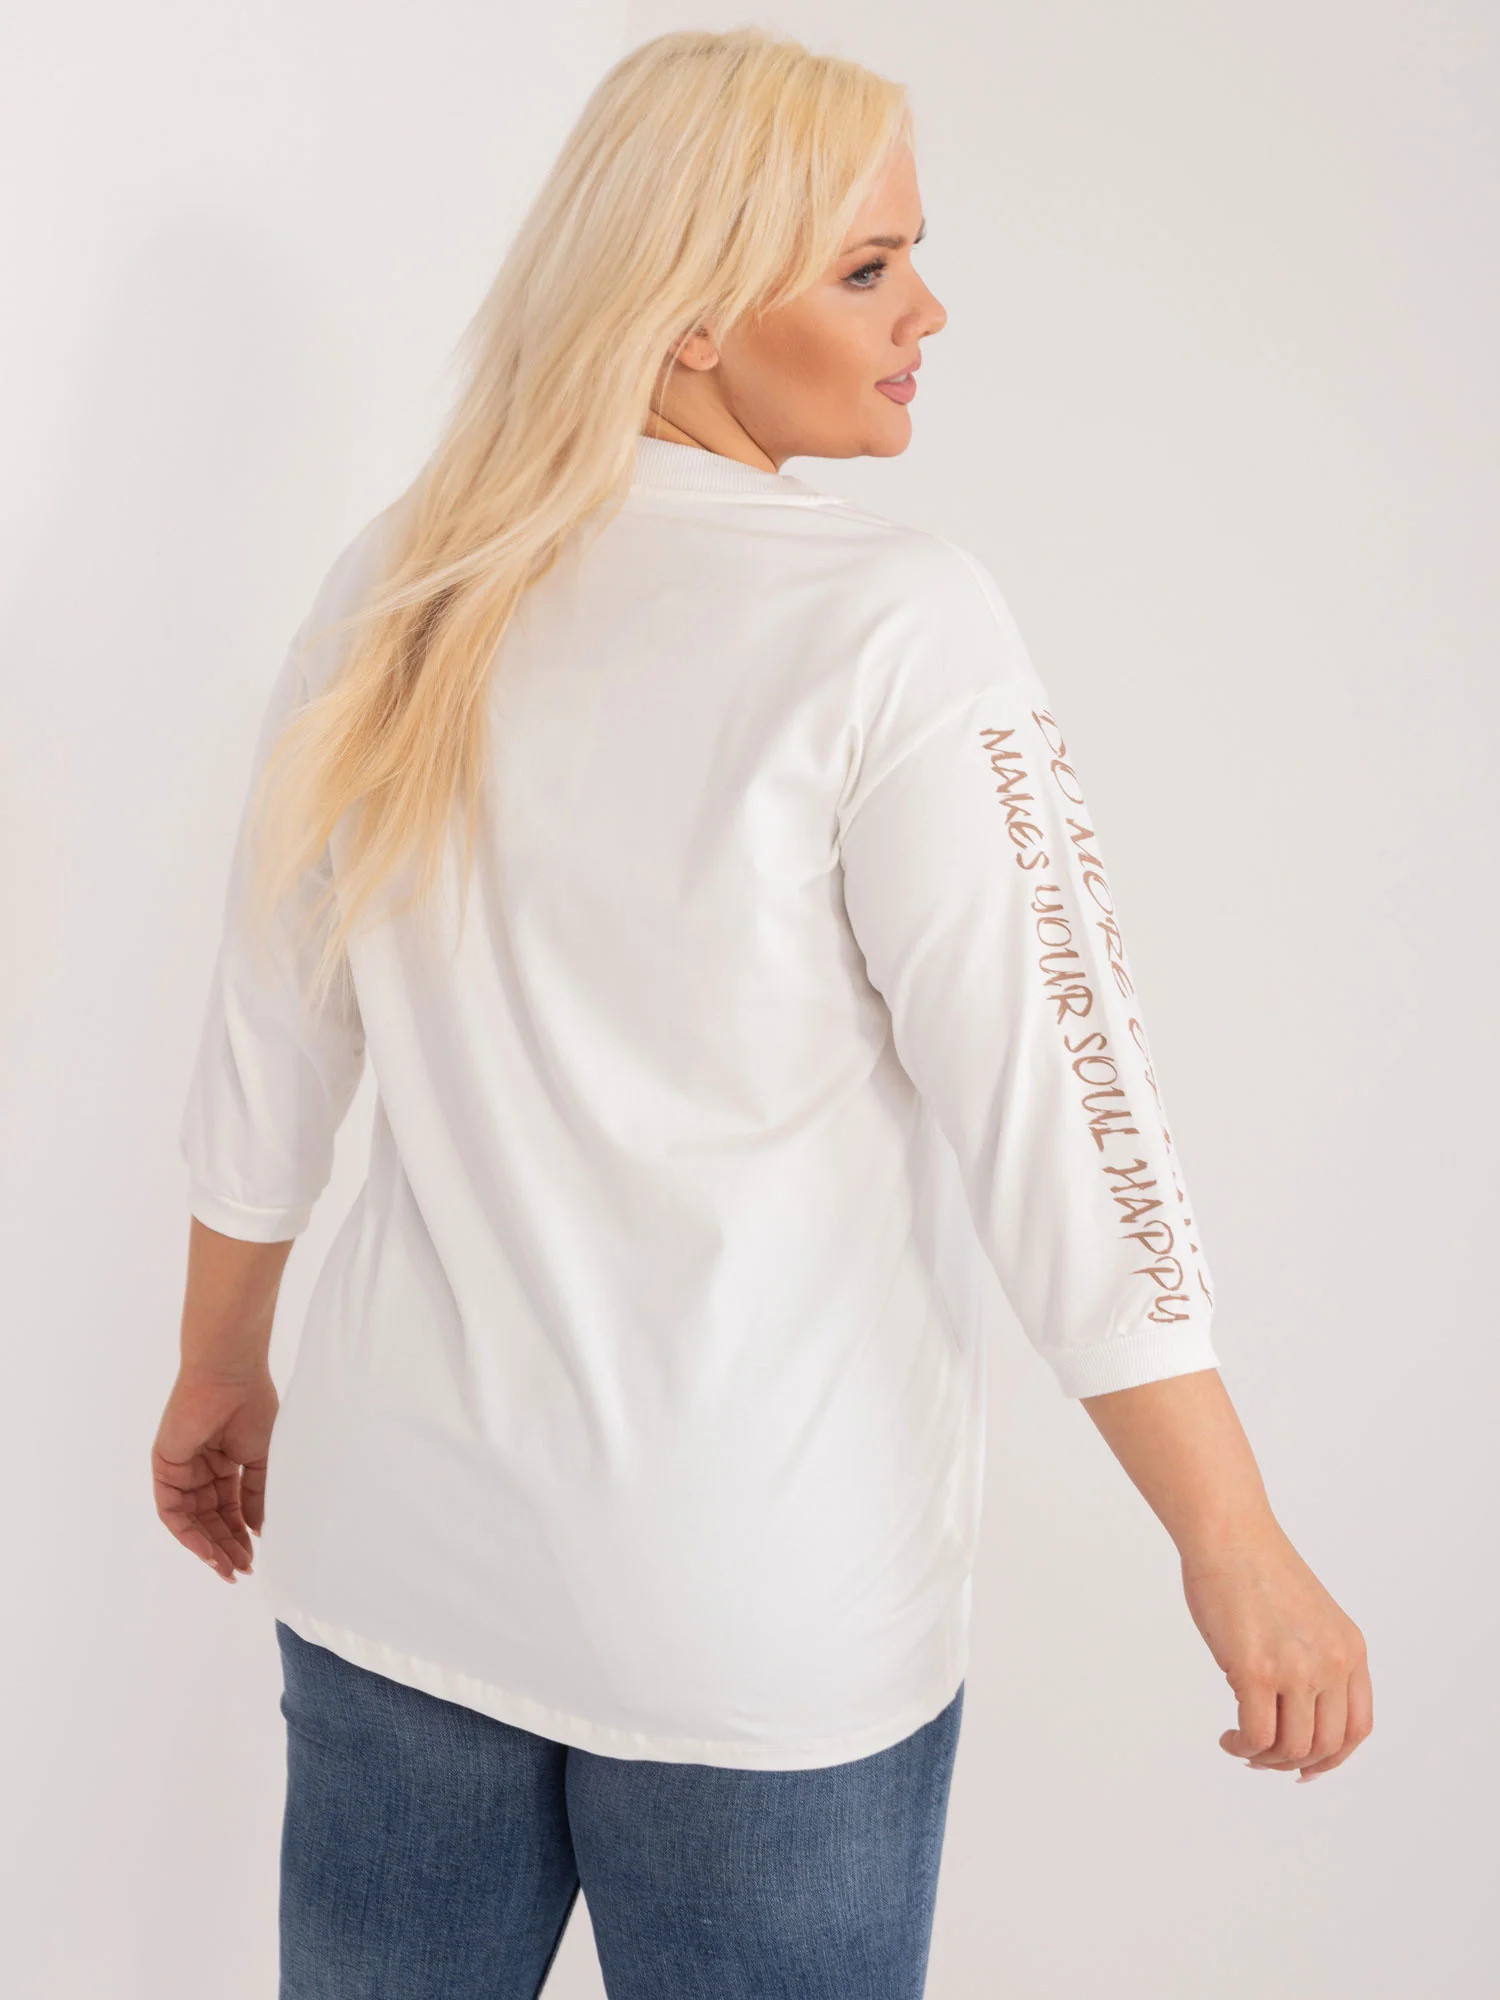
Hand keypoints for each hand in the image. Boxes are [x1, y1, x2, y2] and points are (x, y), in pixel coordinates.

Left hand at [151, 1369, 277, 1581]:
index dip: (240, 1534)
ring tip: (228, 1568)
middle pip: (209, 1518)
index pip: (229, 1508)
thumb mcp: (261, 1459)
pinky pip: (172, 1511)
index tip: (255, 1557)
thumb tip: (259, 1529)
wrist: (230, 1377)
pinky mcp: (165, 1468)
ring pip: (191, 1520)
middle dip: (225, 1546)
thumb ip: (256, 1495)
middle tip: (241, 1571)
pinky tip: (209, 1550)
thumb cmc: (252, 1407)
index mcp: (224, 1463)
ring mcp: (181, 1470)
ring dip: (208, 1546)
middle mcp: (200, 1469)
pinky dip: (188, 1534)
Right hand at [1181, 1525, 1371, 1781]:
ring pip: (1292, 1747)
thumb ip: (1313, 1658)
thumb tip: (1289, 1712)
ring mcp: (1296, 1668)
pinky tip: (1228, 1737)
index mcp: (1350, 1649)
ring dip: (1264, 1757)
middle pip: (1326, 1745)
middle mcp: (1332, 1662)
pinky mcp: (1256, 1670)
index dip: (1333, 1758)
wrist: (1228, 1531)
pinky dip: (1242, 1746)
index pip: (1357, 1727)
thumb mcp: (1309, 1616)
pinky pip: (1256, 1735)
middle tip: (1261, 1757)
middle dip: (1292, 1762)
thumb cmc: (1254, 1566)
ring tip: (1240, 1744)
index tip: (1306, 1767)